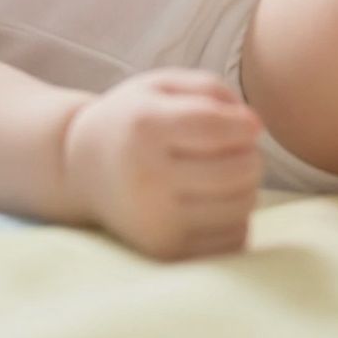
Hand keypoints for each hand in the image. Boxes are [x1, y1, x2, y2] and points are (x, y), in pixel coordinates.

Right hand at [61, 70, 264, 260]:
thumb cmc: (133, 120)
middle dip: (250, 156)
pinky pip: (233, 240)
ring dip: (246, 188)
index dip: (245, 125)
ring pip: (242, 207)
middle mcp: (147, 177)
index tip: (248, 124)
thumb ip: (210, 90)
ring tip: (225, 174)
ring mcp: (156, 221)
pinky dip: (235, 219)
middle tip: (237, 150)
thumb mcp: (160, 86)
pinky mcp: (166, 252)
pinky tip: (213, 202)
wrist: (82, 169)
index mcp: (144, 127)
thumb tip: (255, 126)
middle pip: (238, 170)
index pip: (219, 128)